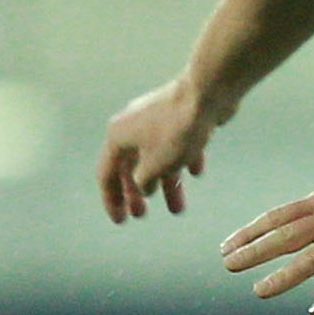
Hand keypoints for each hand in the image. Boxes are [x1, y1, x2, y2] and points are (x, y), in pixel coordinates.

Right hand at [99, 74, 217, 222]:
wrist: (207, 93)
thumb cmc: (176, 132)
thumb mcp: (155, 166)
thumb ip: (143, 182)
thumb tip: (143, 186)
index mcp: (117, 137)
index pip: (106, 175)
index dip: (112, 200)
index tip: (121, 221)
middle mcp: (131, 126)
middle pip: (131, 167)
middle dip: (138, 193)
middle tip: (143, 215)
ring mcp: (155, 119)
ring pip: (156, 158)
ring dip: (166, 184)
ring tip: (178, 208)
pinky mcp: (178, 115)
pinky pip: (176, 144)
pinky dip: (182, 160)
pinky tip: (196, 173)